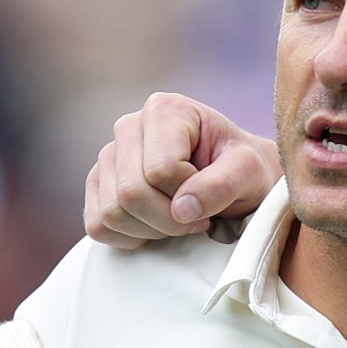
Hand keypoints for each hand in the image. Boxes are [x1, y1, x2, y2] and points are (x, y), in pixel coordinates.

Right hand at [84, 94, 279, 247]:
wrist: (237, 181)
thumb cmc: (244, 171)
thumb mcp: (250, 172)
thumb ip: (222, 184)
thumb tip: (181, 209)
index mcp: (165, 109)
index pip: (160, 170)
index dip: (189, 196)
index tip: (212, 198)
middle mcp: (129, 126)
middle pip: (131, 193)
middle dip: (168, 220)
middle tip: (197, 219)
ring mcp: (108, 156)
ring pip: (111, 212)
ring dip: (151, 230)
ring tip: (179, 220)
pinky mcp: (99, 185)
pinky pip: (97, 225)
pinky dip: (128, 238)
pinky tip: (156, 227)